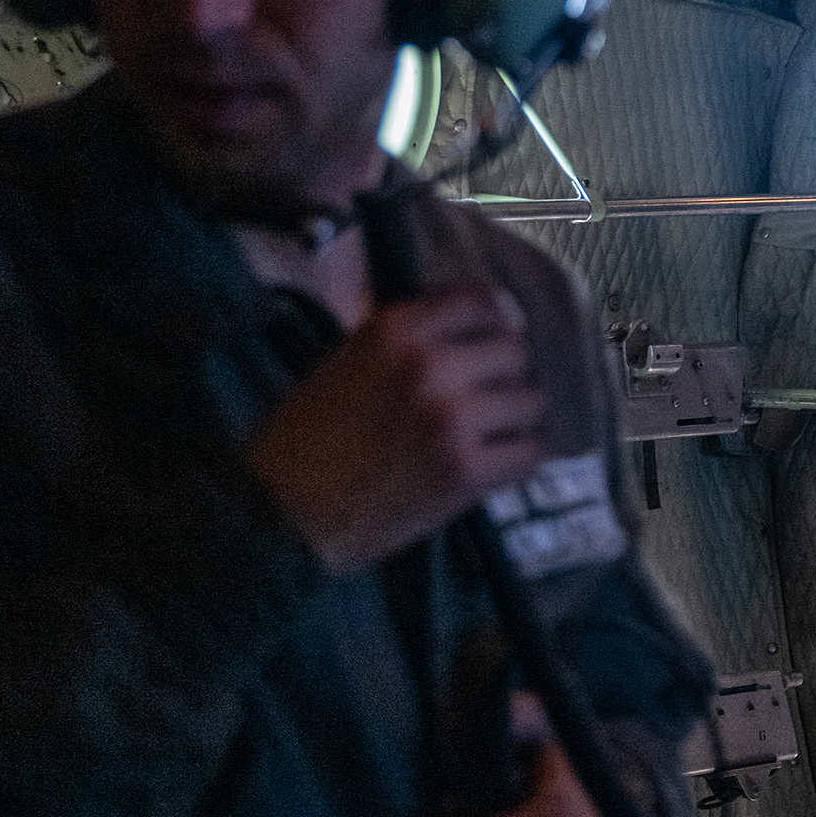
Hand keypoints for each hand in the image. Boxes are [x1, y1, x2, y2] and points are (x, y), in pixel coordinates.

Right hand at [246, 283, 544, 573]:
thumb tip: (478, 325)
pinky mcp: (466, 470)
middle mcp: (429, 364)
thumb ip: (408, 339)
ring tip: (489, 437)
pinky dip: (516, 462)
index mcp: (394, 329)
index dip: (496, 323)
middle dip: (506, 377)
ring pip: (530, 401)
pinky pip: (529, 452)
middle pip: (515, 352)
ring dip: (515, 421)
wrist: (285, 516)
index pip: (482, 300)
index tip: (493, 343)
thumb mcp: (347, 362)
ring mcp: (452, 417)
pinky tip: (491, 468)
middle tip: (489, 402)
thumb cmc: (307, 442)